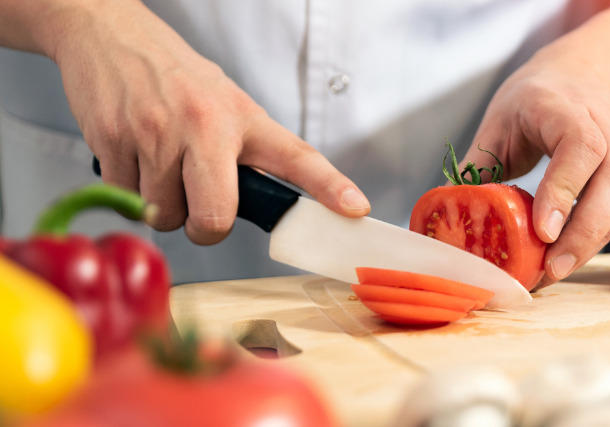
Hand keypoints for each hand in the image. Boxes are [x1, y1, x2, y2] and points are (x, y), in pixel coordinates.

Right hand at [49, 1, 368, 243]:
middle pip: (215, 216)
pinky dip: (128, 193)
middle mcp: (205, 125)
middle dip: (206, 228)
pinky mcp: (115, 141)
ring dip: (162, 205)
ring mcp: (158, 134)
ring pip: (165, 215)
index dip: (329, 186)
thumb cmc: (174, 78)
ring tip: (160, 164)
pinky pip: (126, 201)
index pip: (297, 156)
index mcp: (243, 118)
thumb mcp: (225, 104)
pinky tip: (134, 158)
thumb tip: (262, 205)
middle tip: (200, 208)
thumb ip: (245, 152)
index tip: (355, 208)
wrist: (109, 35)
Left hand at [464, 59, 609, 288]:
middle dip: (580, 234)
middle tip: (549, 269)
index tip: (543, 230)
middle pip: (609, 184)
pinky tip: (562, 261)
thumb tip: (449, 214)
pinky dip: (590, 242)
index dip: (564, 189)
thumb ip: (480, 166)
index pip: (580, 146)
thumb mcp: (499, 122)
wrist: (582, 77)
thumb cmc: (534, 101)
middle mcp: (606, 128)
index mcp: (566, 107)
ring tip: (551, 273)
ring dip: (586, 246)